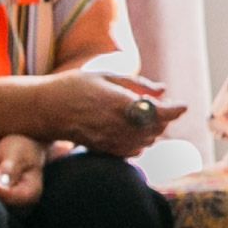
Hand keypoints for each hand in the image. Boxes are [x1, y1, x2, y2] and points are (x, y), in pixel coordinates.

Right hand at [41, 71, 186, 157]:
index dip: (175, 110)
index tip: (183, 106)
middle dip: (163, 118)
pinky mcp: (104, 149)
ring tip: (144, 116)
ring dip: (152, 130)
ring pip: (146, 141)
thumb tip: (163, 89)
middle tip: (161, 106)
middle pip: (156, 129)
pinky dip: (139, 141)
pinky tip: (132, 130)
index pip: (158, 112)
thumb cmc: (75, 87)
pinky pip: (132, 151)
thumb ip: (137, 84)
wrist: (45, 110)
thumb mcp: (106, 76)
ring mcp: (110, 140)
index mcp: (120, 103)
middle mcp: (117, 125)